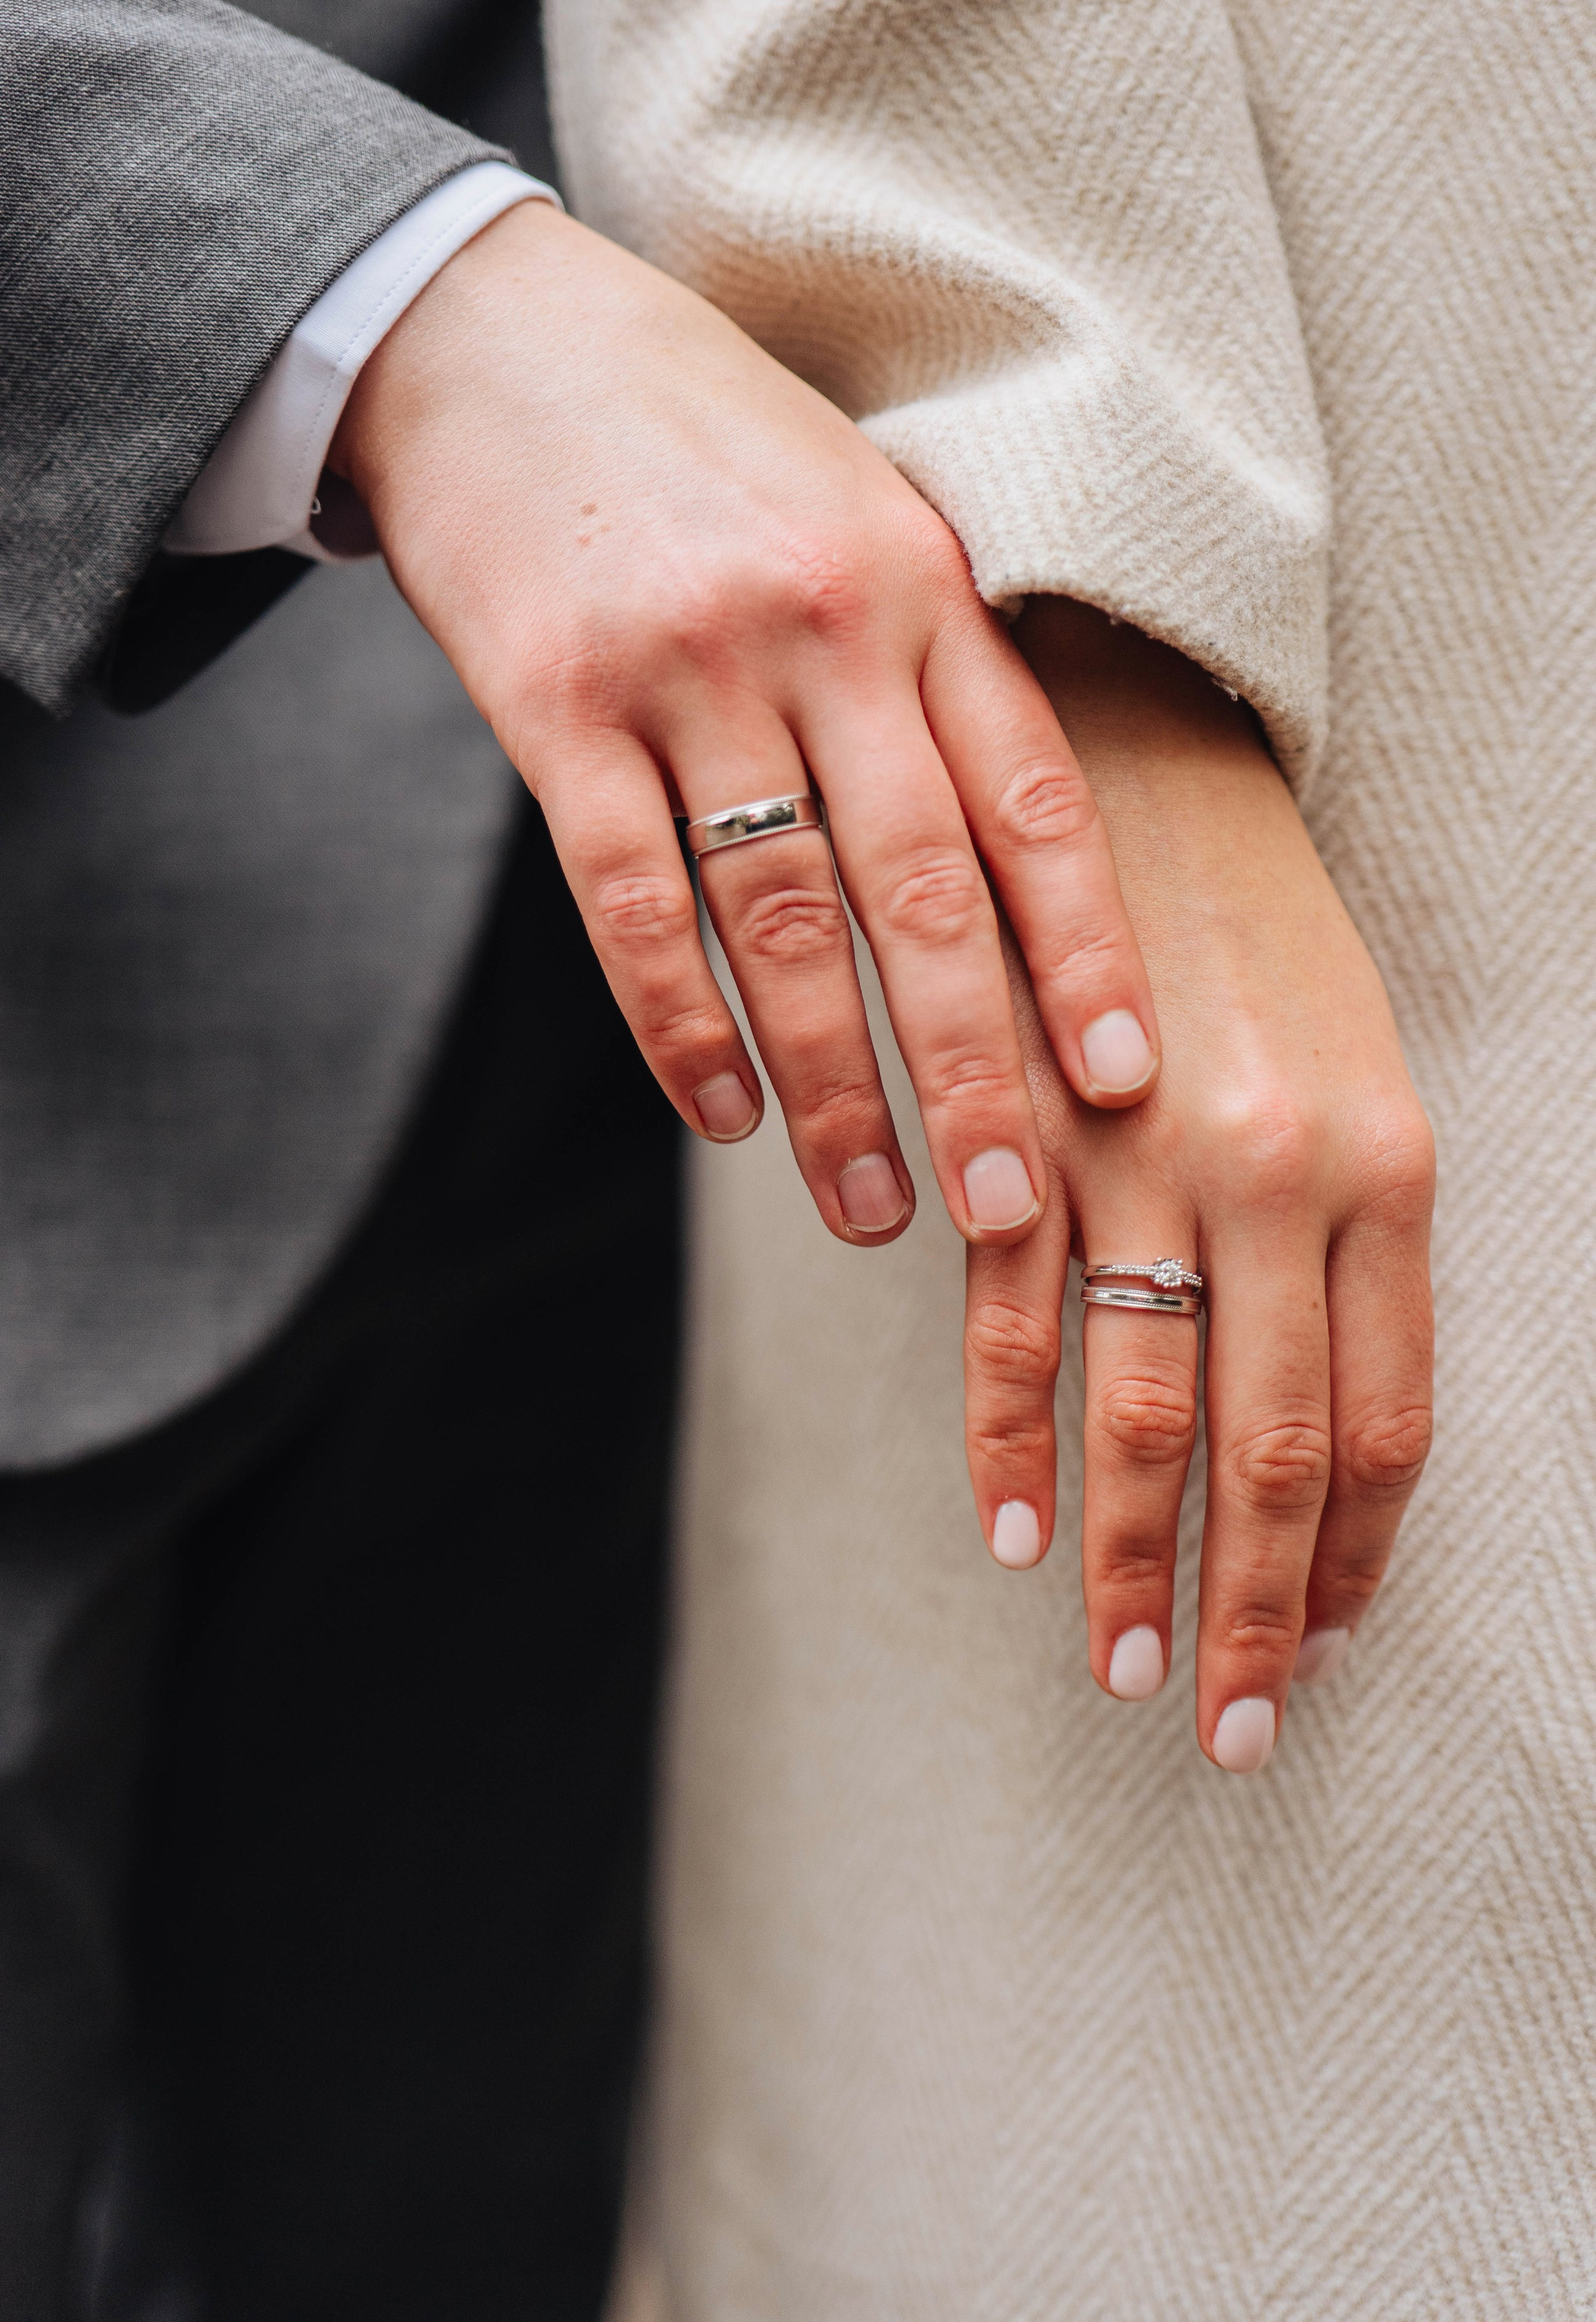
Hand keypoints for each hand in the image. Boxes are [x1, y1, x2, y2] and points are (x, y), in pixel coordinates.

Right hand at [329, 201, 1159, 1249]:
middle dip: (974, 1068)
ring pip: (780, 915)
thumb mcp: (857, 511)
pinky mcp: (554, 699)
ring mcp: (686, 663)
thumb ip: (934, 659)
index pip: (1032, 797)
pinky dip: (680, 1023)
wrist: (496, 332)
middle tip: (1011, 1213)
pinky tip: (722, 1115)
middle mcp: (821, 623)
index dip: (1088, 951)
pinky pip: (631, 897)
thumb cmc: (704, 445)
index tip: (1128, 1086)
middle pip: (922, 888)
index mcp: (921, 581)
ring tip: (866, 1209)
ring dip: (831, 1082)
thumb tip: (1013, 859)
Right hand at [963, 599, 1433, 1770]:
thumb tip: (1318, 1425)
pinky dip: (1008, 1439)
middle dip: (1246, 1611)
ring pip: (1144, 1411)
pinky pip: (1017, 1325)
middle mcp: (1282, 1179)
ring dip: (1129, 1559)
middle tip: (1225, 1731)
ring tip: (1120, 1671)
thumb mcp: (1356, 1074)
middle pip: (1271, 1448)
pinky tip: (1009, 1530)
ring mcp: (1148, 1162)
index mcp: (1388, 1167)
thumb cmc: (1262, 930)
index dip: (1349, 1560)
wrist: (1146, 747)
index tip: (1315, 1652)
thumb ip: (1350, 1244)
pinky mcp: (1031, 1134)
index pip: (1385, 1423)